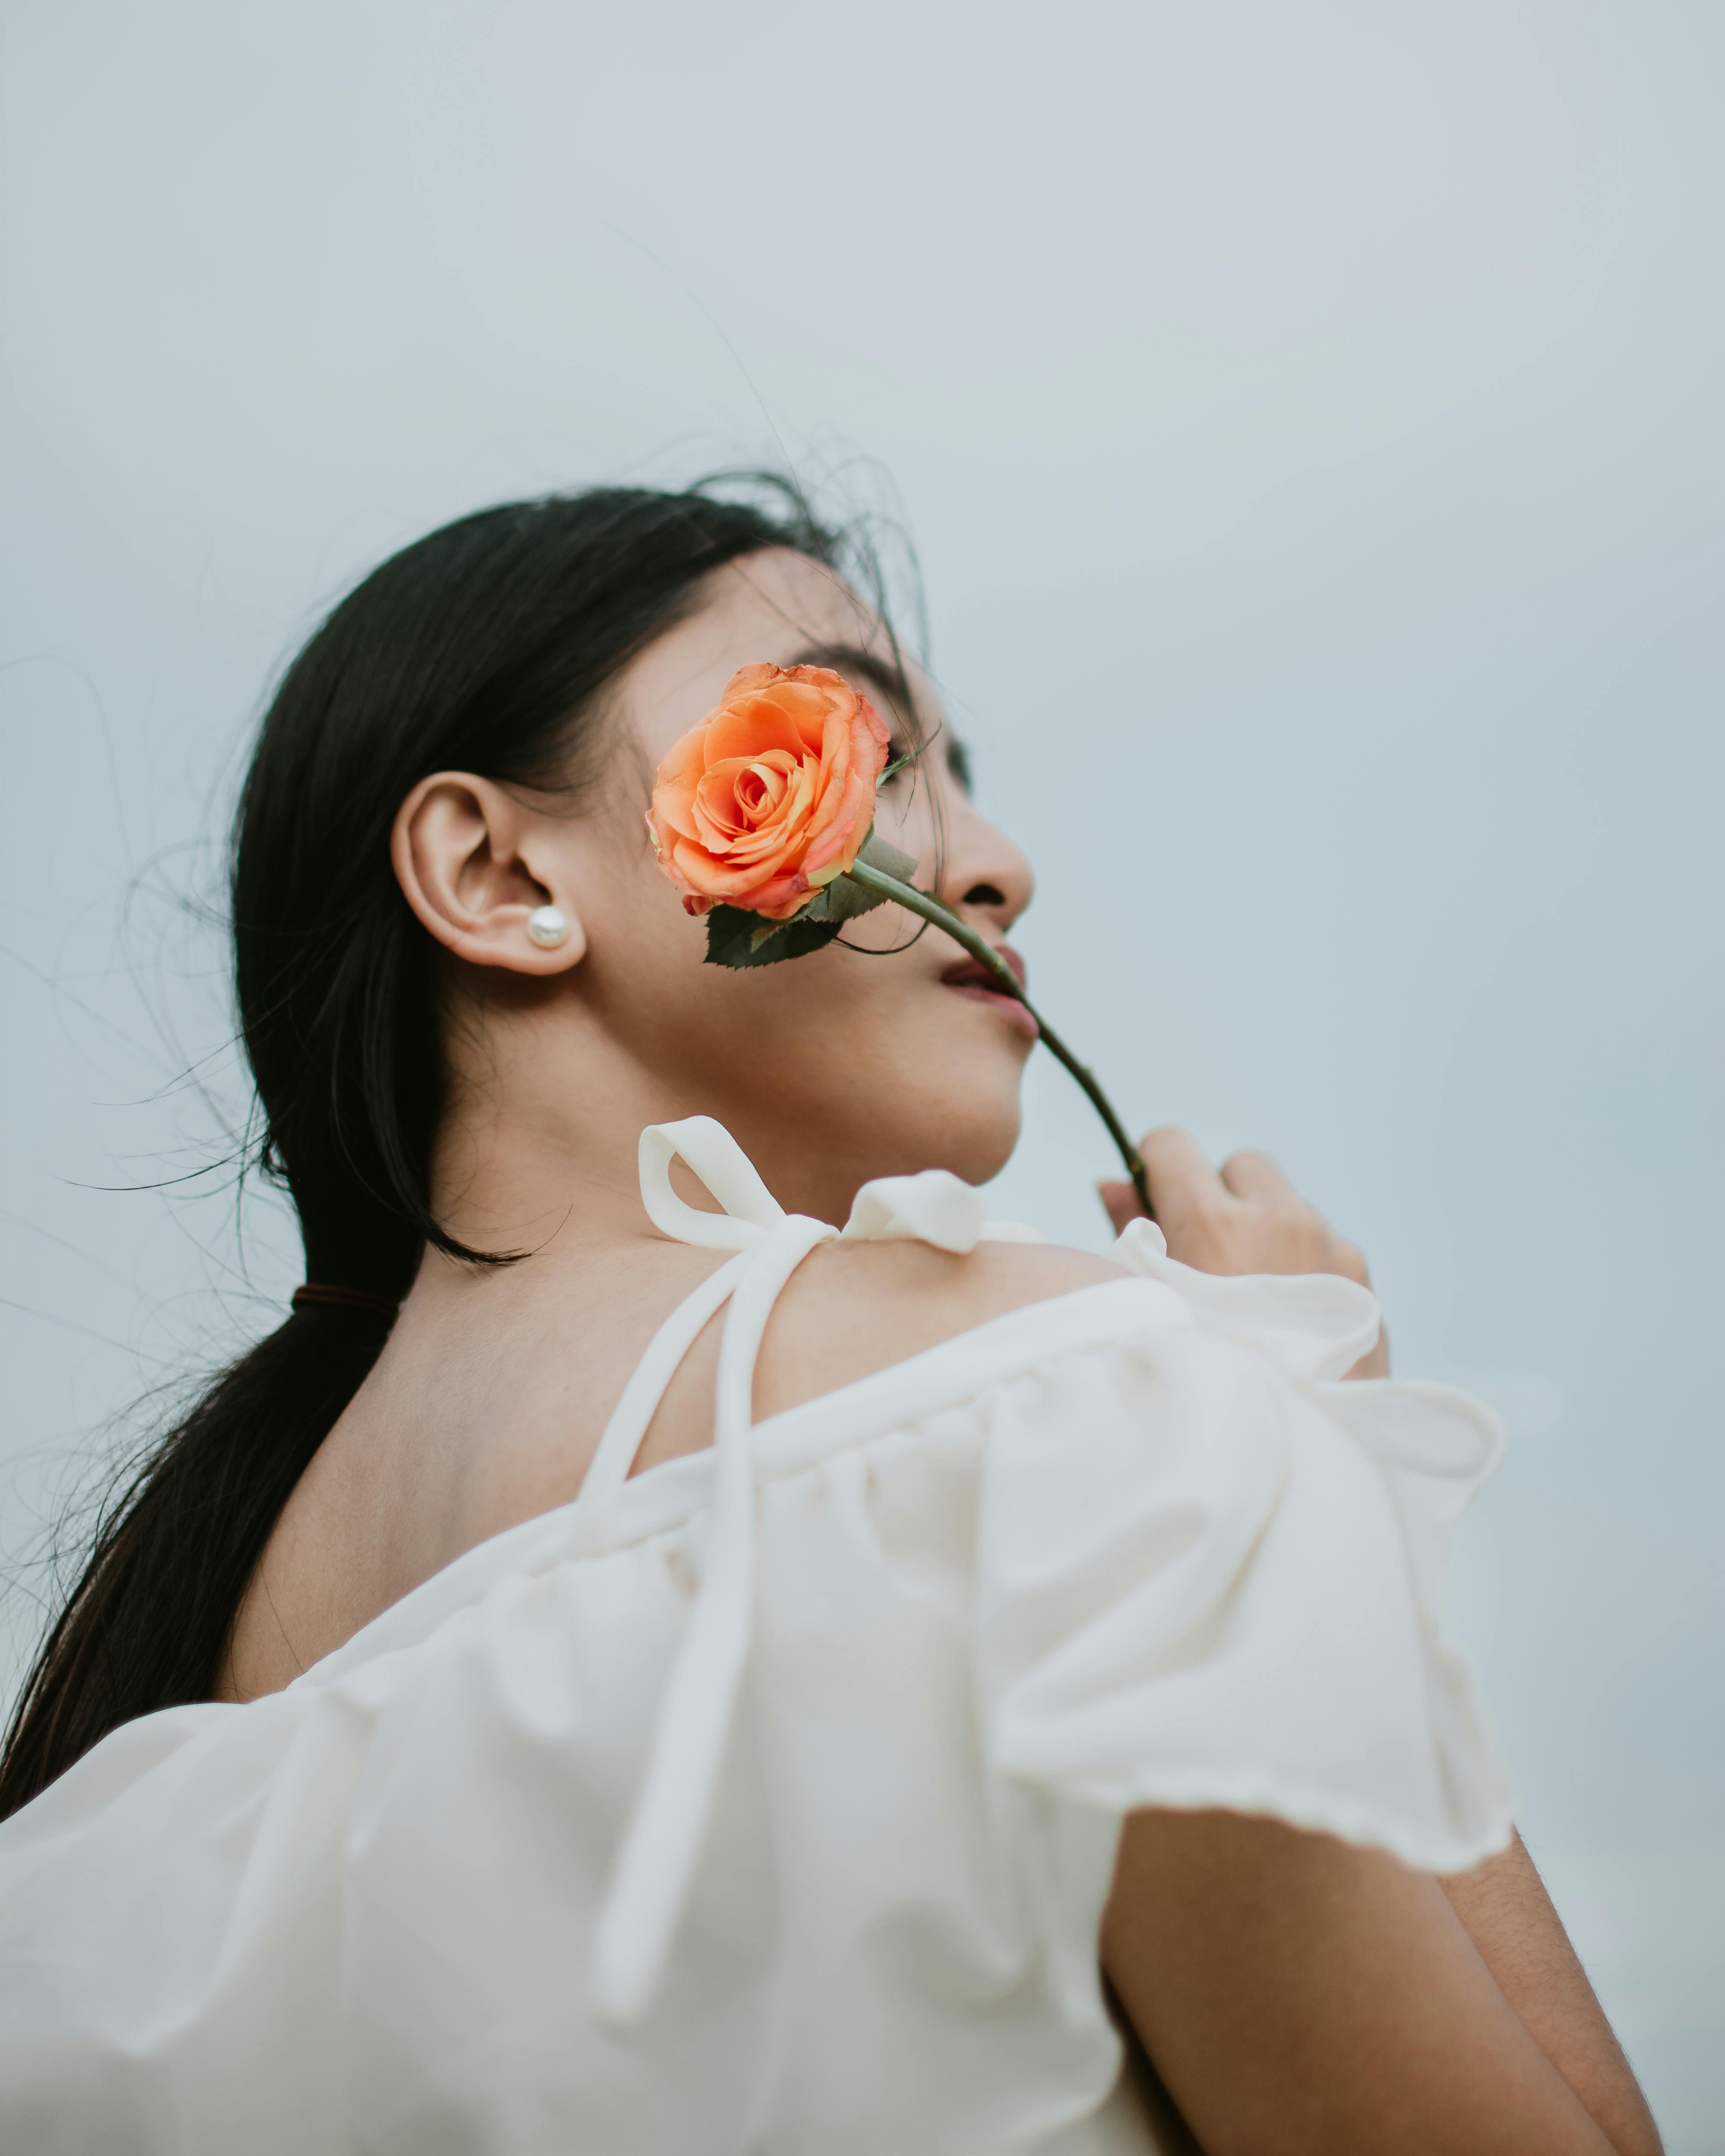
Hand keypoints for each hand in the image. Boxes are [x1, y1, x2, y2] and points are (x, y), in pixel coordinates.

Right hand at [1100, 1129, 1388, 1378]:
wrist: (1294, 1446)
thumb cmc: (1204, 1377)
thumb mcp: (1148, 1304)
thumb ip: (1129, 1233)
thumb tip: (1114, 1185)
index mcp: (1215, 1224)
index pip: (1173, 1144)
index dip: (1155, 1169)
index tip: (1154, 1199)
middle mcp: (1280, 1220)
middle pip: (1240, 1166)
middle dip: (1221, 1197)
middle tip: (1206, 1254)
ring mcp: (1329, 1245)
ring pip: (1289, 1204)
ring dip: (1267, 1229)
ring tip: (1251, 1295)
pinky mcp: (1361, 1277)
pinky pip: (1325, 1243)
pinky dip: (1304, 1264)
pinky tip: (1289, 1316)